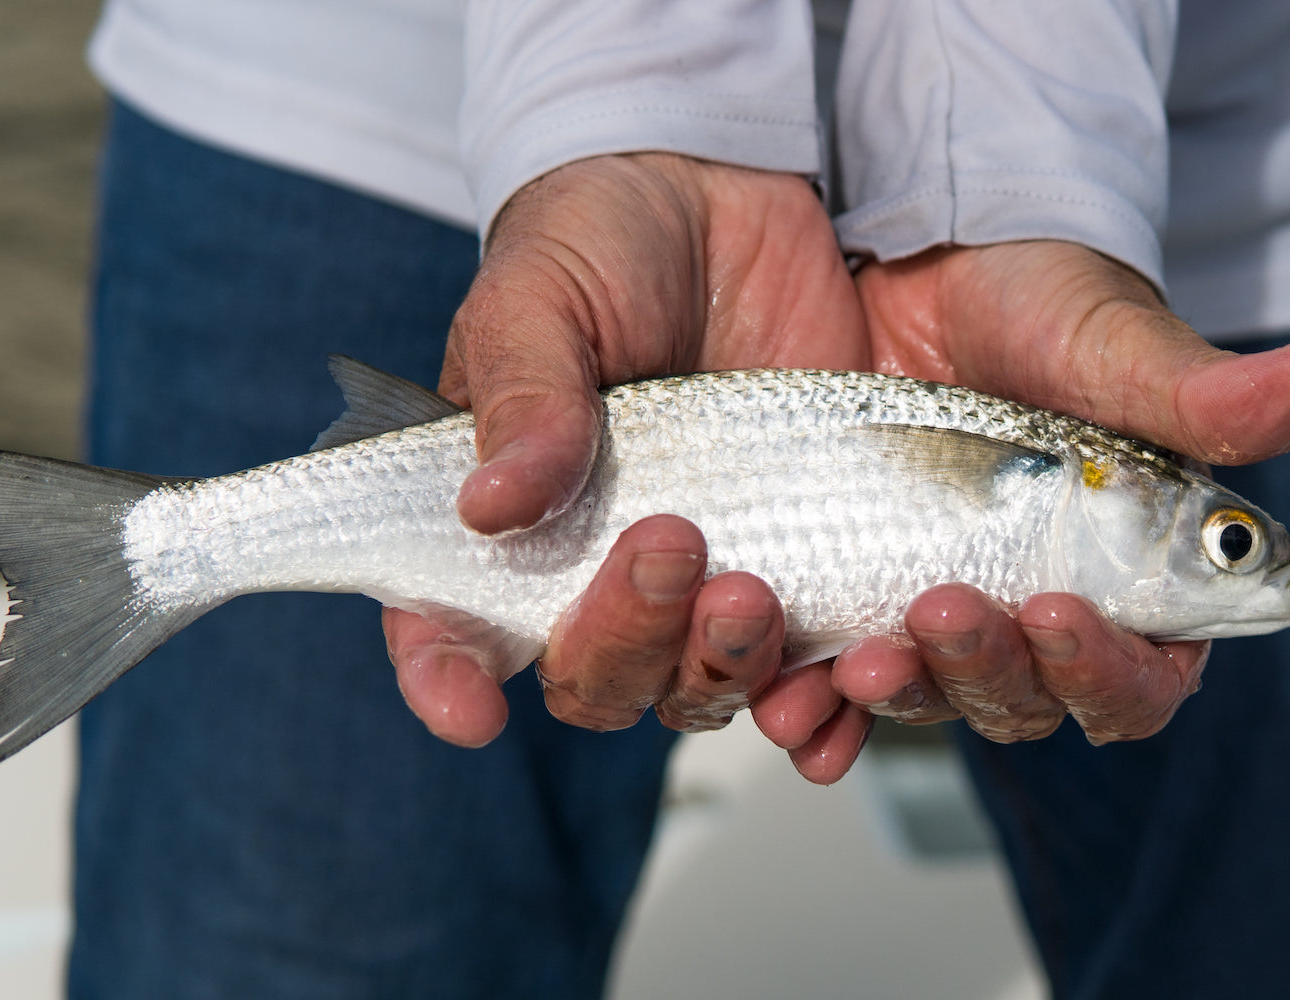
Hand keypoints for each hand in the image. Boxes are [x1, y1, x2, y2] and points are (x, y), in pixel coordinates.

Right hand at [381, 153, 871, 759]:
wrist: (734, 197)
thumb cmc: (604, 241)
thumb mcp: (543, 294)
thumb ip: (522, 394)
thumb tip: (489, 509)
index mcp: (504, 517)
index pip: (450, 623)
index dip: (448, 678)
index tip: (470, 706)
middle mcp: (595, 568)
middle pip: (591, 674)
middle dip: (621, 640)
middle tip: (667, 545)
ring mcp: (701, 573)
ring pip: (695, 685)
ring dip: (717, 668)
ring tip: (751, 594)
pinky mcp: (797, 559)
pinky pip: (804, 663)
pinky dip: (821, 695)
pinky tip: (840, 680)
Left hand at [800, 241, 1289, 745]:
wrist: (909, 255)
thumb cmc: (1031, 298)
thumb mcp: (1107, 341)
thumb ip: (1200, 390)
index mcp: (1128, 575)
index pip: (1144, 674)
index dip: (1108, 670)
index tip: (1055, 613)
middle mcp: (1034, 606)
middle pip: (1027, 701)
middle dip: (988, 675)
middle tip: (941, 612)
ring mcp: (936, 604)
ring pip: (930, 699)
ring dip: (900, 697)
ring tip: (859, 663)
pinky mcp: (850, 591)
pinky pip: (835, 676)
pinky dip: (818, 703)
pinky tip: (791, 697)